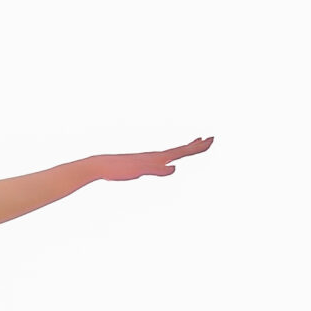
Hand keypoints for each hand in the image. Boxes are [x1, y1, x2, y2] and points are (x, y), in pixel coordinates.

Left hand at [91, 137, 212, 181]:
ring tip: (196, 142)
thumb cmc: (118, 169)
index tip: (210, 140)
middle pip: (180, 150)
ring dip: (186, 147)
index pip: (182, 151)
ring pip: (172, 153)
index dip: (196, 148)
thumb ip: (157, 170)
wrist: (100, 166)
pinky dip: (172, 156)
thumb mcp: (139, 171)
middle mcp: (155, 156)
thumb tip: (174, 168)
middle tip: (211, 139)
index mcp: (157, 158)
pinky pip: (162, 159)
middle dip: (196, 146)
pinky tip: (171, 160)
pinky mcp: (142, 164)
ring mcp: (149, 159)